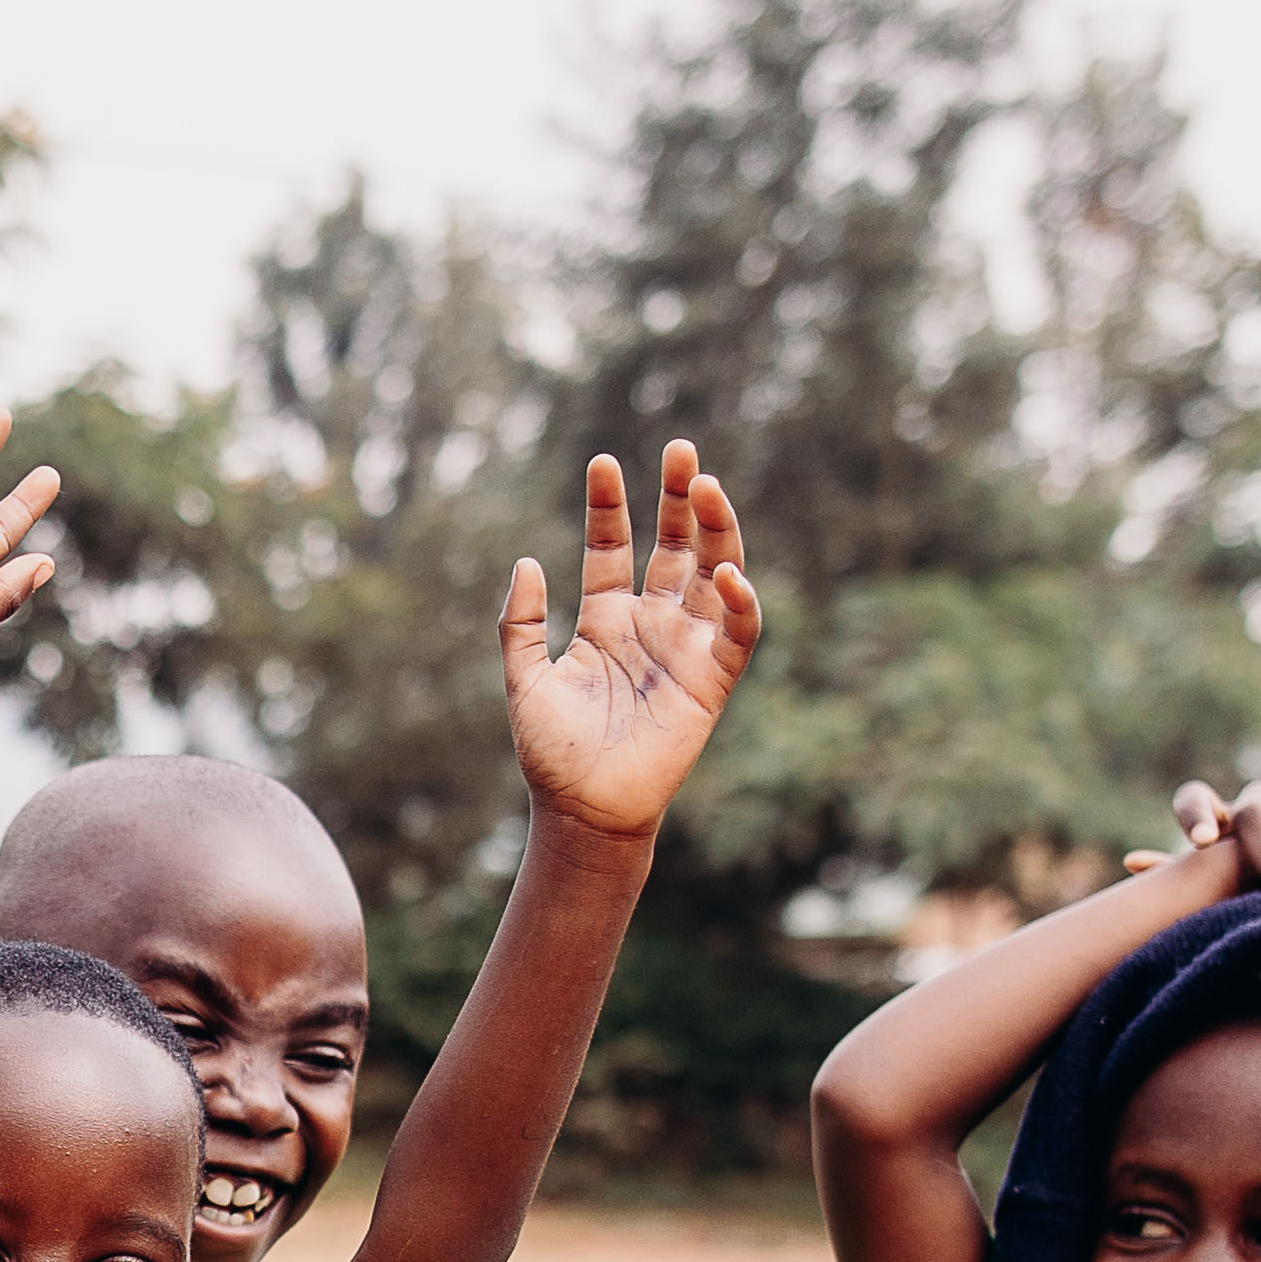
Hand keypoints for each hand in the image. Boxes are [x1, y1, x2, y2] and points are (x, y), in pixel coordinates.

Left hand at [501, 446, 765, 841]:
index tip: (603, 462)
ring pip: (713, 574)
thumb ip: (521, 624)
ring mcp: (685, 649)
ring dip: (716, 531)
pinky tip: (724, 571)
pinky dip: (739, 601)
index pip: (614, 547)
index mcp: (606, 619)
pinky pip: (738, 633)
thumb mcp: (524, 680)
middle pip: (674, 546)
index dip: (610, 506)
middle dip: (679, 499)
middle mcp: (651, 625)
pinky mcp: (712, 681)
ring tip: (706, 487)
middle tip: (681, 451)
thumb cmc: (552, 753)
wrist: (583, 811)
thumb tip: (528, 561)